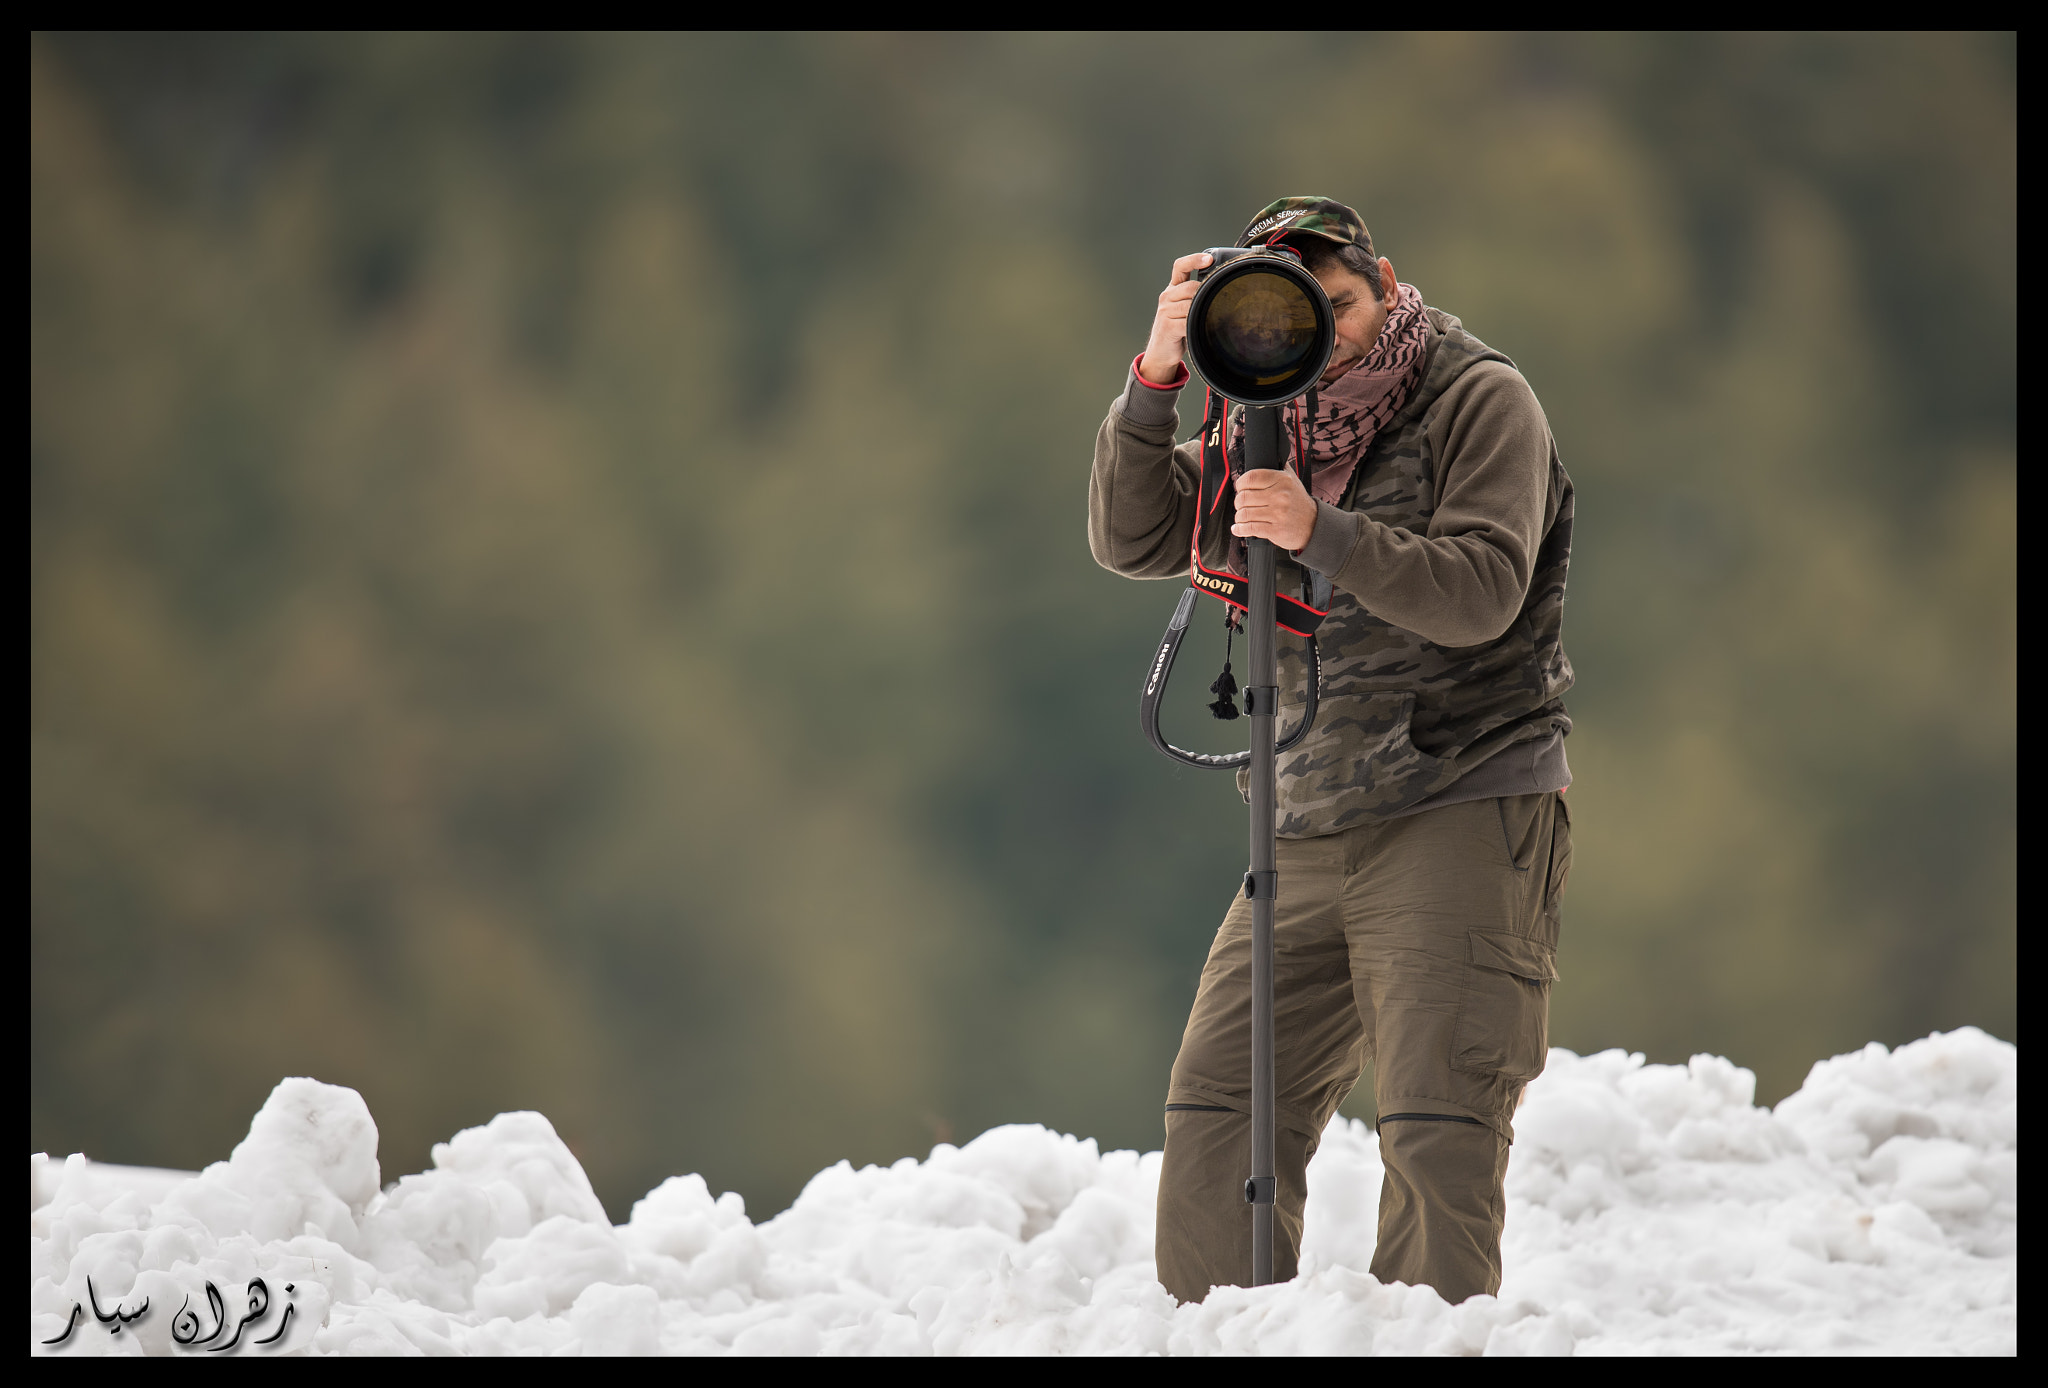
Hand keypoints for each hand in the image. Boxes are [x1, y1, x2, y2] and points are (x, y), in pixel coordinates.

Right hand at [1137, 252, 1212, 383]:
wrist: (1161, 352)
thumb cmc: (1178, 329)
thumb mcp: (1185, 308)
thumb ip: (1196, 296)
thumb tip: (1223, 288)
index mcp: (1172, 289)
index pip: (1180, 266)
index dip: (1194, 260)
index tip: (1209, 259)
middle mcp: (1167, 297)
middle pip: (1190, 287)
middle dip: (1204, 294)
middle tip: (1214, 303)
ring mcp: (1165, 312)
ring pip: (1190, 304)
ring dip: (1201, 311)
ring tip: (1208, 318)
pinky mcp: (1167, 327)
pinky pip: (1186, 322)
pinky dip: (1196, 325)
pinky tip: (1201, 328)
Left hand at [1232, 468, 1317, 550]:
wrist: (1313, 524)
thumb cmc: (1297, 501)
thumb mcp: (1292, 479)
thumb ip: (1279, 466)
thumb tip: (1267, 452)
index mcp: (1282, 480)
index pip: (1251, 477)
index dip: (1240, 484)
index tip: (1241, 488)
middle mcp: (1280, 496)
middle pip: (1244, 497)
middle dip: (1238, 502)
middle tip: (1241, 504)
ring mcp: (1278, 514)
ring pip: (1244, 514)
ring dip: (1239, 516)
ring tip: (1242, 516)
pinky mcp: (1275, 530)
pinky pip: (1249, 529)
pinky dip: (1240, 529)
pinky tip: (1238, 528)